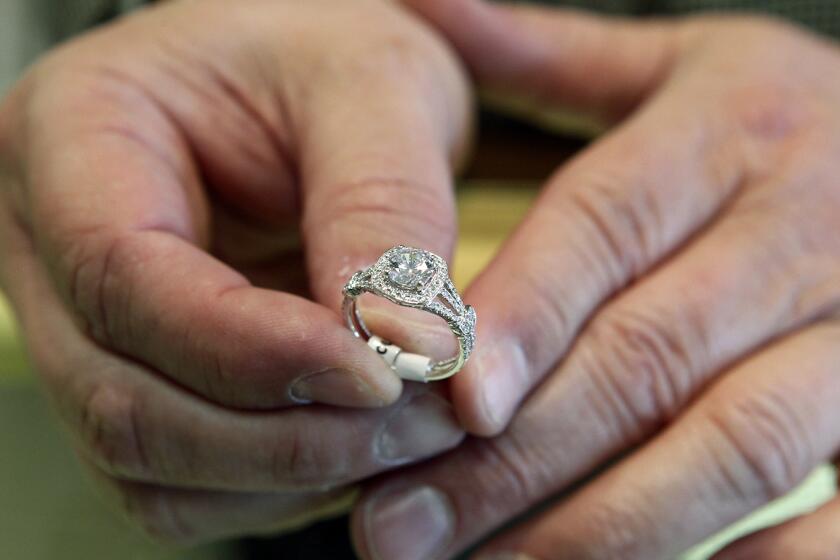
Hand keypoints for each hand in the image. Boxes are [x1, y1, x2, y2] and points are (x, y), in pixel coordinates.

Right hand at [0, 0, 469, 543]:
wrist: (312, 82)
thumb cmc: (329, 55)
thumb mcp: (373, 83)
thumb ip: (382, 203)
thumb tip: (402, 344)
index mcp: (74, 133)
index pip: (122, 274)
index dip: (253, 348)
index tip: (385, 374)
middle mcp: (53, 245)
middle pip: (125, 397)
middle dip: (288, 436)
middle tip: (426, 421)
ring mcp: (90, 329)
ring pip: (153, 462)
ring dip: (292, 473)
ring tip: (414, 434)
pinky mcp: (142, 382)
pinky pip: (187, 483)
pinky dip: (280, 486)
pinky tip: (361, 445)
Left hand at [352, 2, 839, 558]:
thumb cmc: (777, 114)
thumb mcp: (679, 61)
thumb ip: (548, 52)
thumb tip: (425, 3)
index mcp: (731, 131)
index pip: (606, 227)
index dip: (524, 312)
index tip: (443, 393)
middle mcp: (799, 231)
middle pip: (647, 357)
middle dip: (520, 453)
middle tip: (398, 522)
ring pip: (731, 446)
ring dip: (601, 524)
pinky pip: (826, 506)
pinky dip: (746, 558)